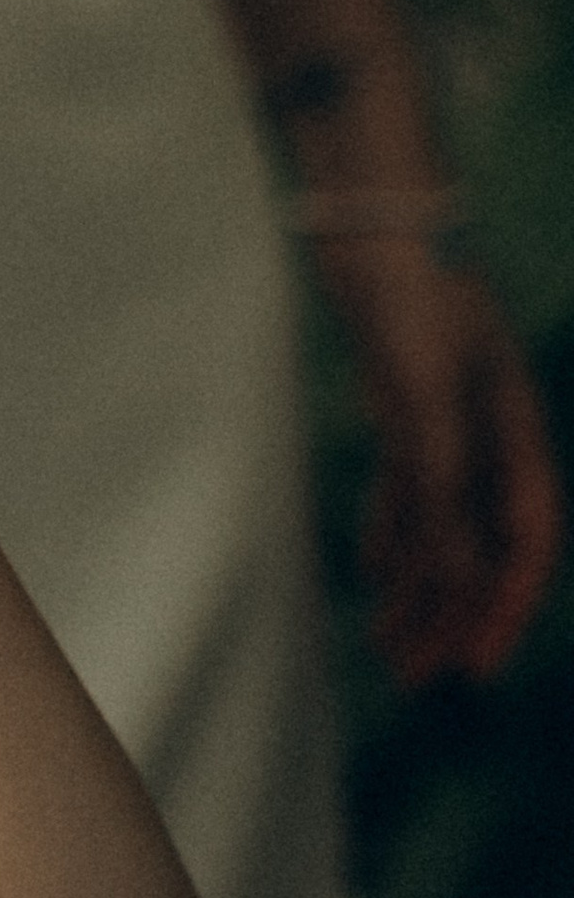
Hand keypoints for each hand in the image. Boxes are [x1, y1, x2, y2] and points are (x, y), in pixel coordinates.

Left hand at [310, 239, 560, 686]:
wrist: (373, 220)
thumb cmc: (410, 295)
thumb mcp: (424, 392)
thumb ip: (436, 480)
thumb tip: (443, 567)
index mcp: (515, 432)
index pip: (524, 543)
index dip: (503, 607)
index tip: (473, 665)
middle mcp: (490, 434)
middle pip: (482, 545)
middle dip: (453, 613)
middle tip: (414, 677)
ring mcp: (449, 420)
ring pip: (443, 525)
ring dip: (418, 586)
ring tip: (386, 644)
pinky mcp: (407, 406)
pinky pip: (410, 491)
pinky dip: (395, 534)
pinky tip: (376, 572)